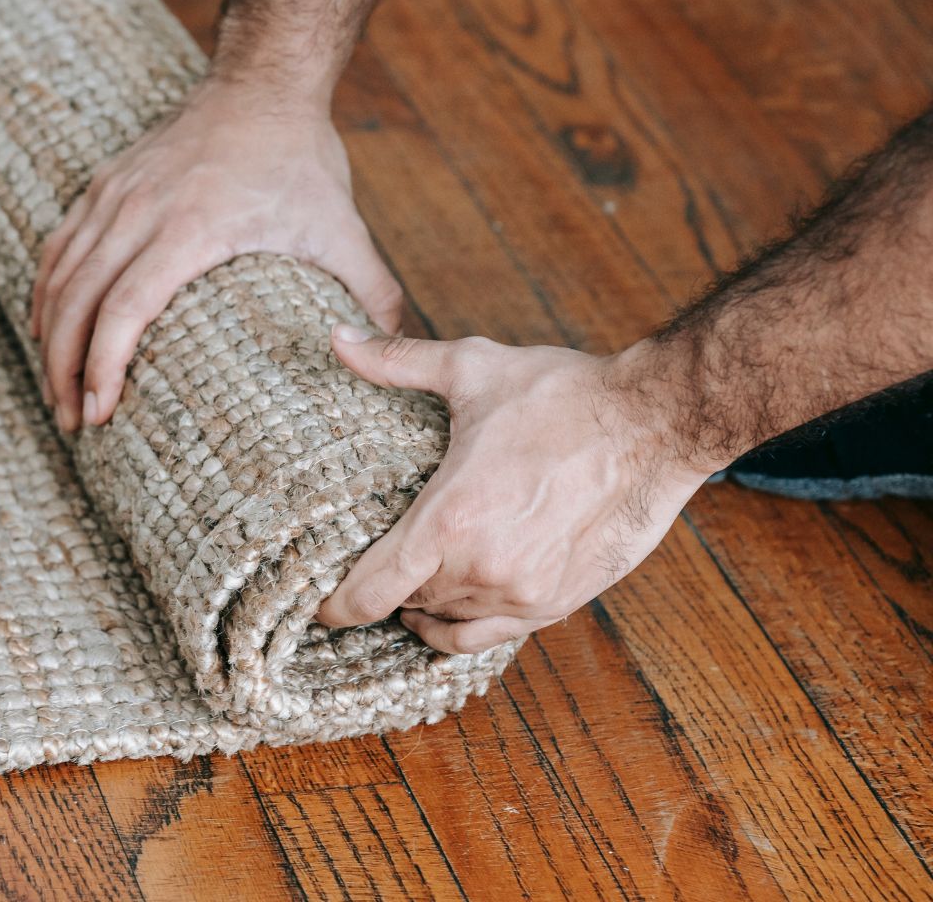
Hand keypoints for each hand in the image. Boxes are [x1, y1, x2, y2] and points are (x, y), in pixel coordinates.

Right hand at [30, 77, 403, 432]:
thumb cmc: (302, 158)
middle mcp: (139, 211)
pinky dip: (45, 294)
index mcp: (190, 227)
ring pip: (59, 277)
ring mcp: (113, 196)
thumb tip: (392, 356)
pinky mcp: (102, 186)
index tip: (101, 410)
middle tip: (74, 421)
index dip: (103, 365)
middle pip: (77, 301)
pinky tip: (44, 330)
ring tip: (56, 393)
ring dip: (48, 339)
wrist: (263, 81)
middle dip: (65, 370)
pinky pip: (58, 248)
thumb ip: (372, 293)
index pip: (125, 307)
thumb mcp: (342, 227)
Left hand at [313, 327, 711, 653]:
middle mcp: (482, 568)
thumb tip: (337, 336)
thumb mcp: (473, 369)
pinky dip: (464, 626)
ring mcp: (524, 592)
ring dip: (425, 606)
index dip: (336, 606)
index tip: (318, 606)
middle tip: (363, 575)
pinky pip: (493, 636)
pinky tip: (450, 608)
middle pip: (406, 602)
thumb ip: (398, 360)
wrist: (655, 423)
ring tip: (406, 589)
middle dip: (382, 591)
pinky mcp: (559, 601)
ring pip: (449, 619)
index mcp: (449, 520)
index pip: (371, 590)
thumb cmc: (563, 395)